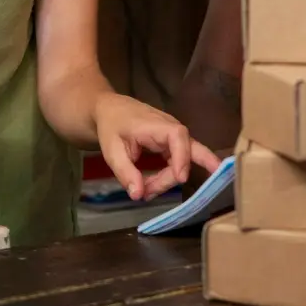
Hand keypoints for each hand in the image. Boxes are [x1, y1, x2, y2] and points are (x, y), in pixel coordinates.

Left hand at [93, 93, 220, 201]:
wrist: (112, 110)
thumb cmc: (112, 126)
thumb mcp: (112, 151)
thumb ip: (125, 172)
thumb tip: (138, 195)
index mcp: (157, 124)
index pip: (178, 137)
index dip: (183, 157)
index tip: (180, 179)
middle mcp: (171, 128)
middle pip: (191, 149)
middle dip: (193, 168)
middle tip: (172, 191)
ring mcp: (174, 136)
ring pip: (183, 160)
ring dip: (168, 179)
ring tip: (146, 192)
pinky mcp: (172, 144)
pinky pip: (177, 162)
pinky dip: (167, 176)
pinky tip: (153, 187)